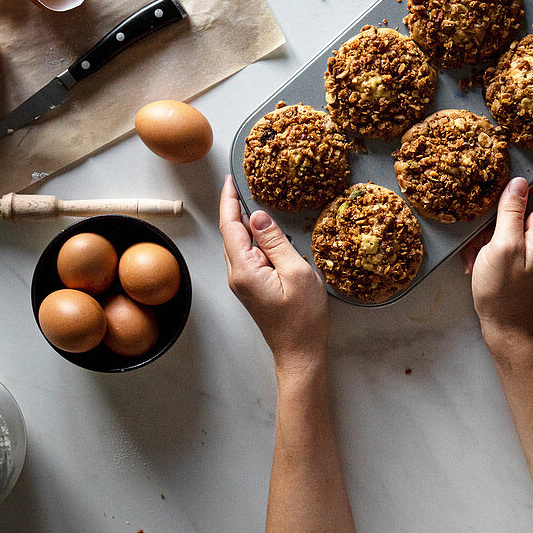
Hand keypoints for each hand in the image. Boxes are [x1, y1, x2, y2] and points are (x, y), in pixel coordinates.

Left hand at [220, 175, 328, 374]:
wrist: (299, 353)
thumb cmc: (303, 318)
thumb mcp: (296, 272)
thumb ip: (275, 242)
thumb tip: (257, 216)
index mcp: (245, 269)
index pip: (231, 226)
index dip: (229, 200)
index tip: (230, 180)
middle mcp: (237, 275)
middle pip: (230, 233)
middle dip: (233, 207)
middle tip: (242, 183)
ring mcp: (242, 282)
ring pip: (237, 244)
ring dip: (242, 222)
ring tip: (251, 200)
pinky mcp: (251, 287)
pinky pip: (246, 255)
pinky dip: (251, 238)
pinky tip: (262, 231)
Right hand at [462, 152, 532, 342]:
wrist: (502, 324)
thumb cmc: (505, 289)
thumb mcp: (503, 245)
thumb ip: (510, 211)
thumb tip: (518, 181)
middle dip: (523, 180)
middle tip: (504, 159)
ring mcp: (529, 236)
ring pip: (517, 206)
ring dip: (498, 210)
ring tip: (482, 216)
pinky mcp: (514, 244)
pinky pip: (503, 224)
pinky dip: (489, 230)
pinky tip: (475, 247)